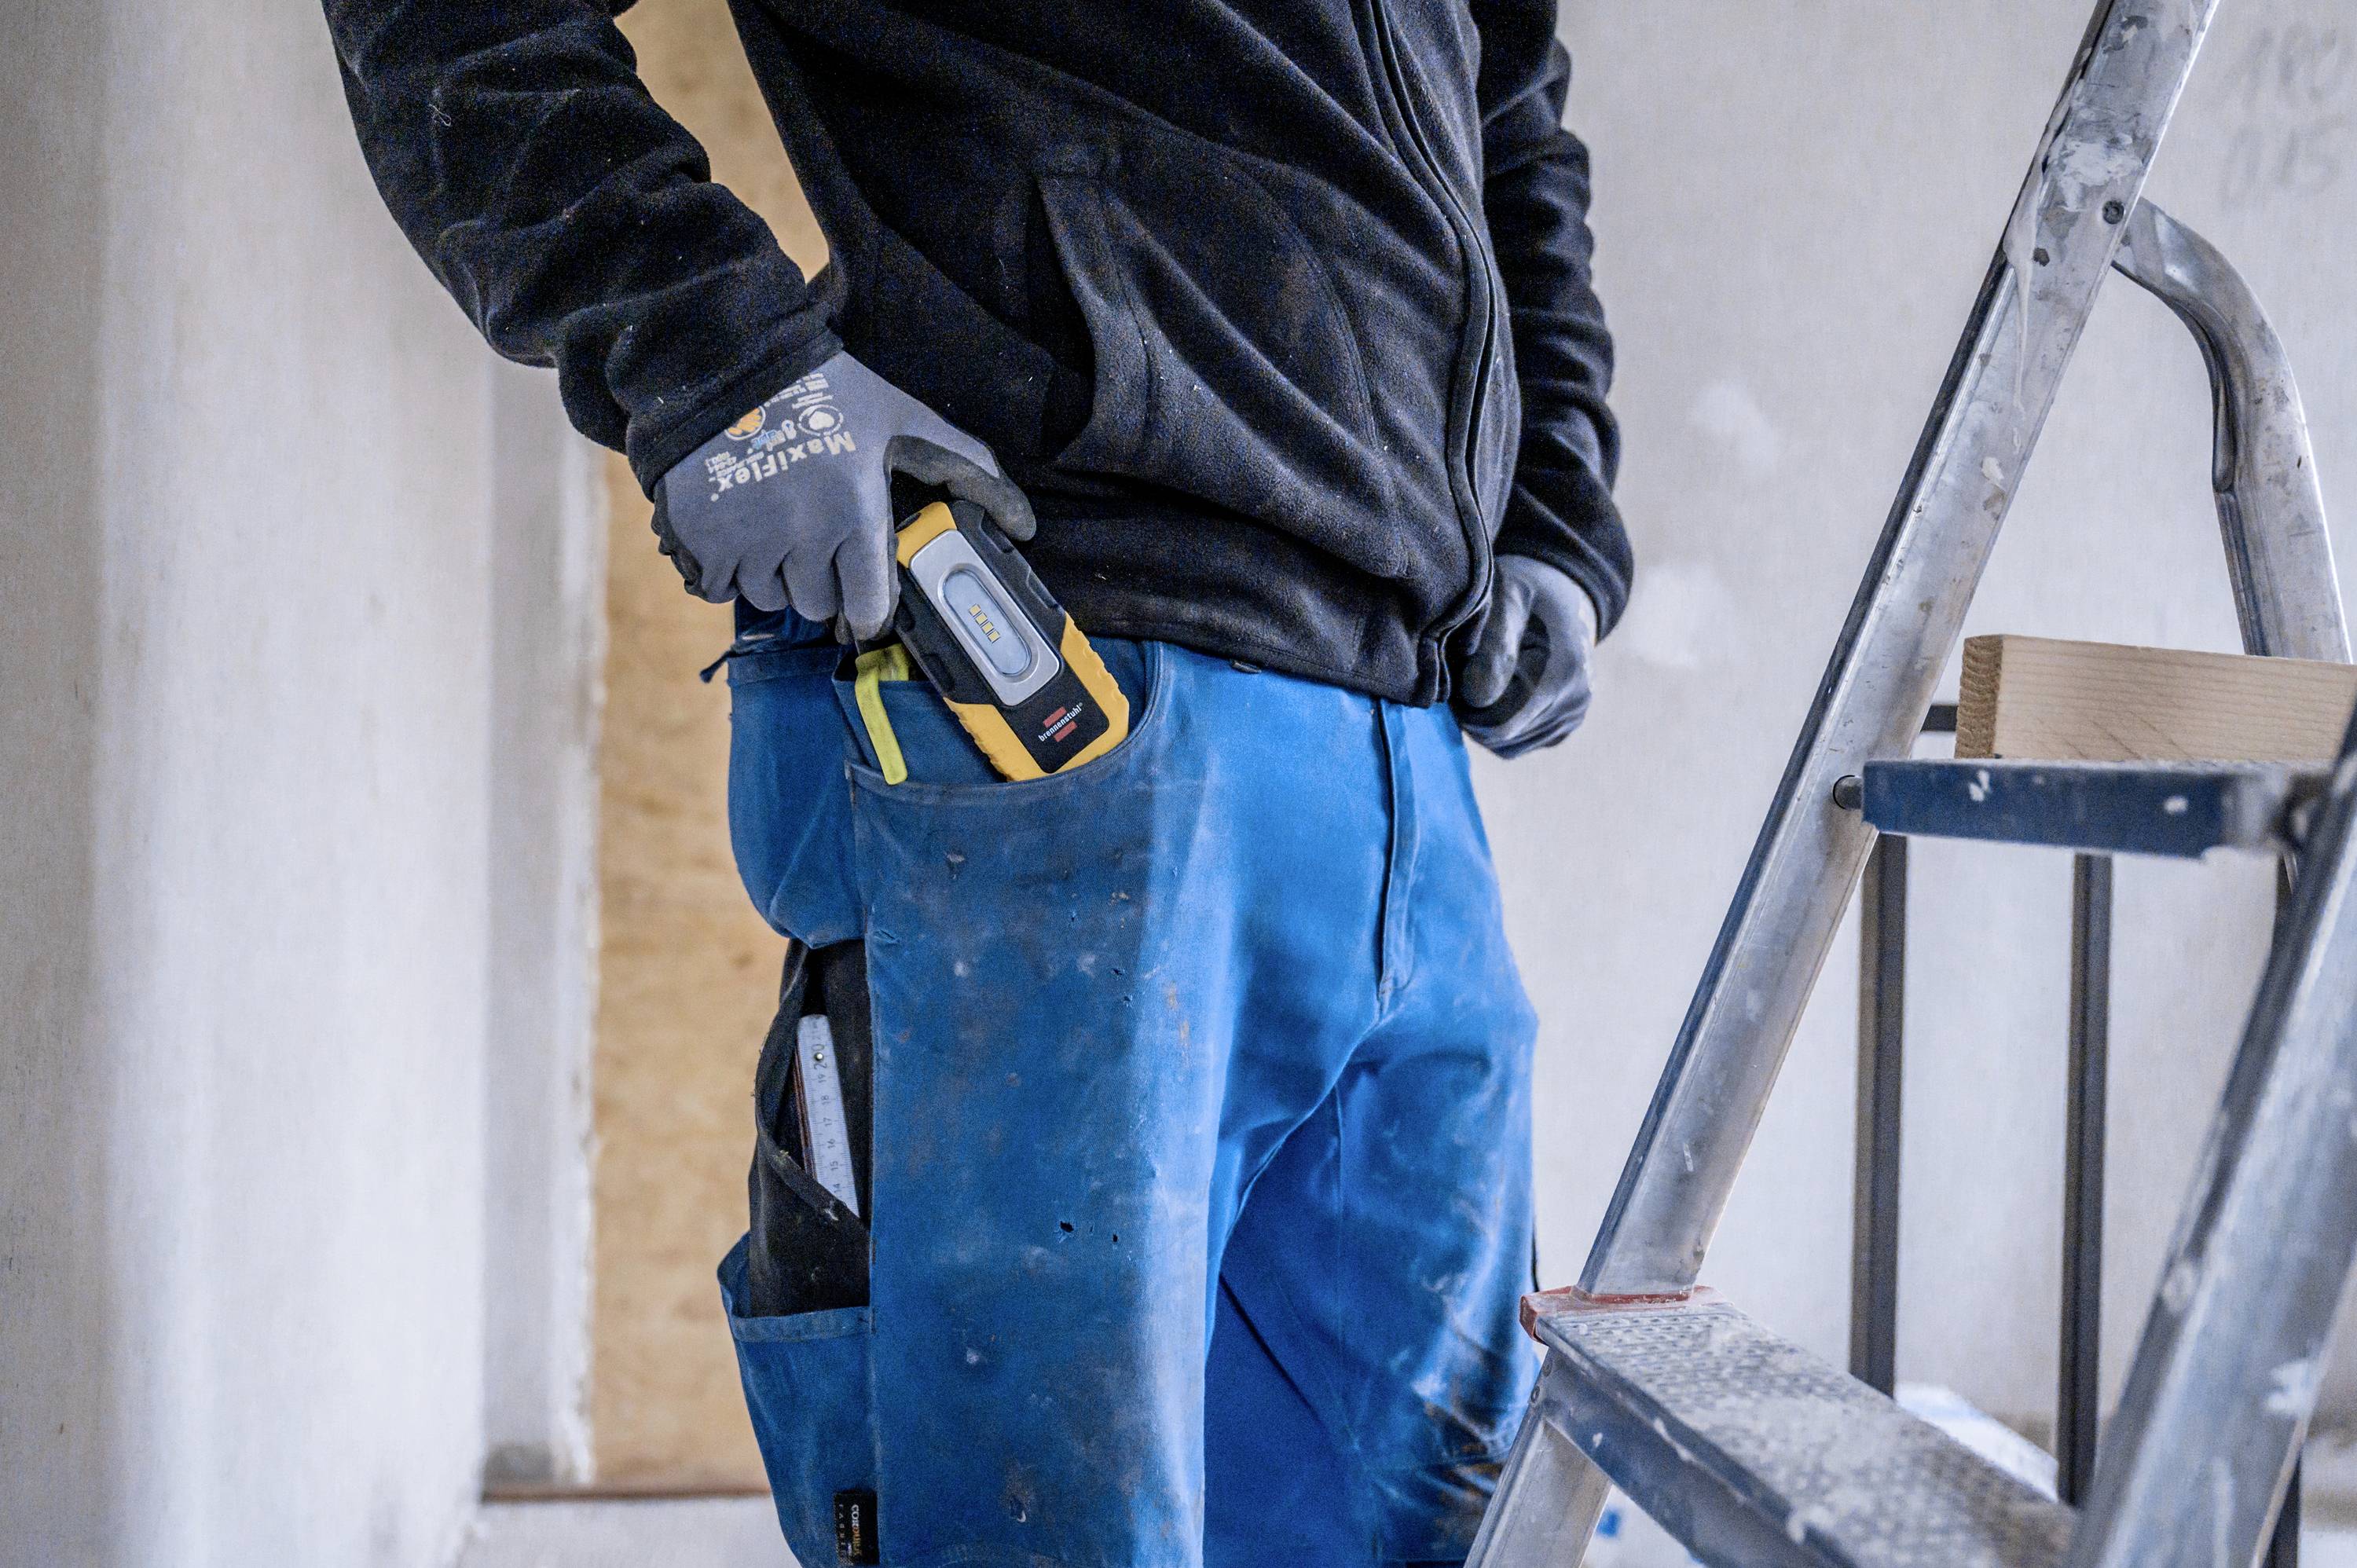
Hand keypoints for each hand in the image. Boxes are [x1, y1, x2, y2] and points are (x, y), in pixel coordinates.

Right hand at [652, 351, 1034, 637]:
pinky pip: (716, 587)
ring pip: (767, 598)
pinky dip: (725, 568)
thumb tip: (1025, 522)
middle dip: (821, 582)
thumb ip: (964, 466)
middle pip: (817, 607)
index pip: (869, 608)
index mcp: (856, 516)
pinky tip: (736, 528)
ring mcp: (747, 543)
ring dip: (773, 574)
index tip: (862, 599)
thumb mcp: (902, 419)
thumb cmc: (826, 389)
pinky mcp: (698, 539)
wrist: (728, 359)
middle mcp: (803, 539)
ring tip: (774, 523)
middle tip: (815, 539)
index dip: (869, 609)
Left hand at [1456, 555, 1597, 758]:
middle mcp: (1574, 701)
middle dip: (1472, 712)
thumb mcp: (1506, 598)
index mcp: (1561, 672)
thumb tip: (1477, 697)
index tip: (1457, 670)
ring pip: (1507, 745)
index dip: (1465, 705)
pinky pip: (1519, 744)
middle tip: (1462, 675)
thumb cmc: (1525, 590)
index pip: (1498, 724)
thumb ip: (1492, 645)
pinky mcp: (1565, 725)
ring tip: (1480, 678)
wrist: (1562, 596)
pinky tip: (1497, 691)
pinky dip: (1500, 725)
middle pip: (1500, 737)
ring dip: (1484, 719)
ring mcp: (1572, 716)